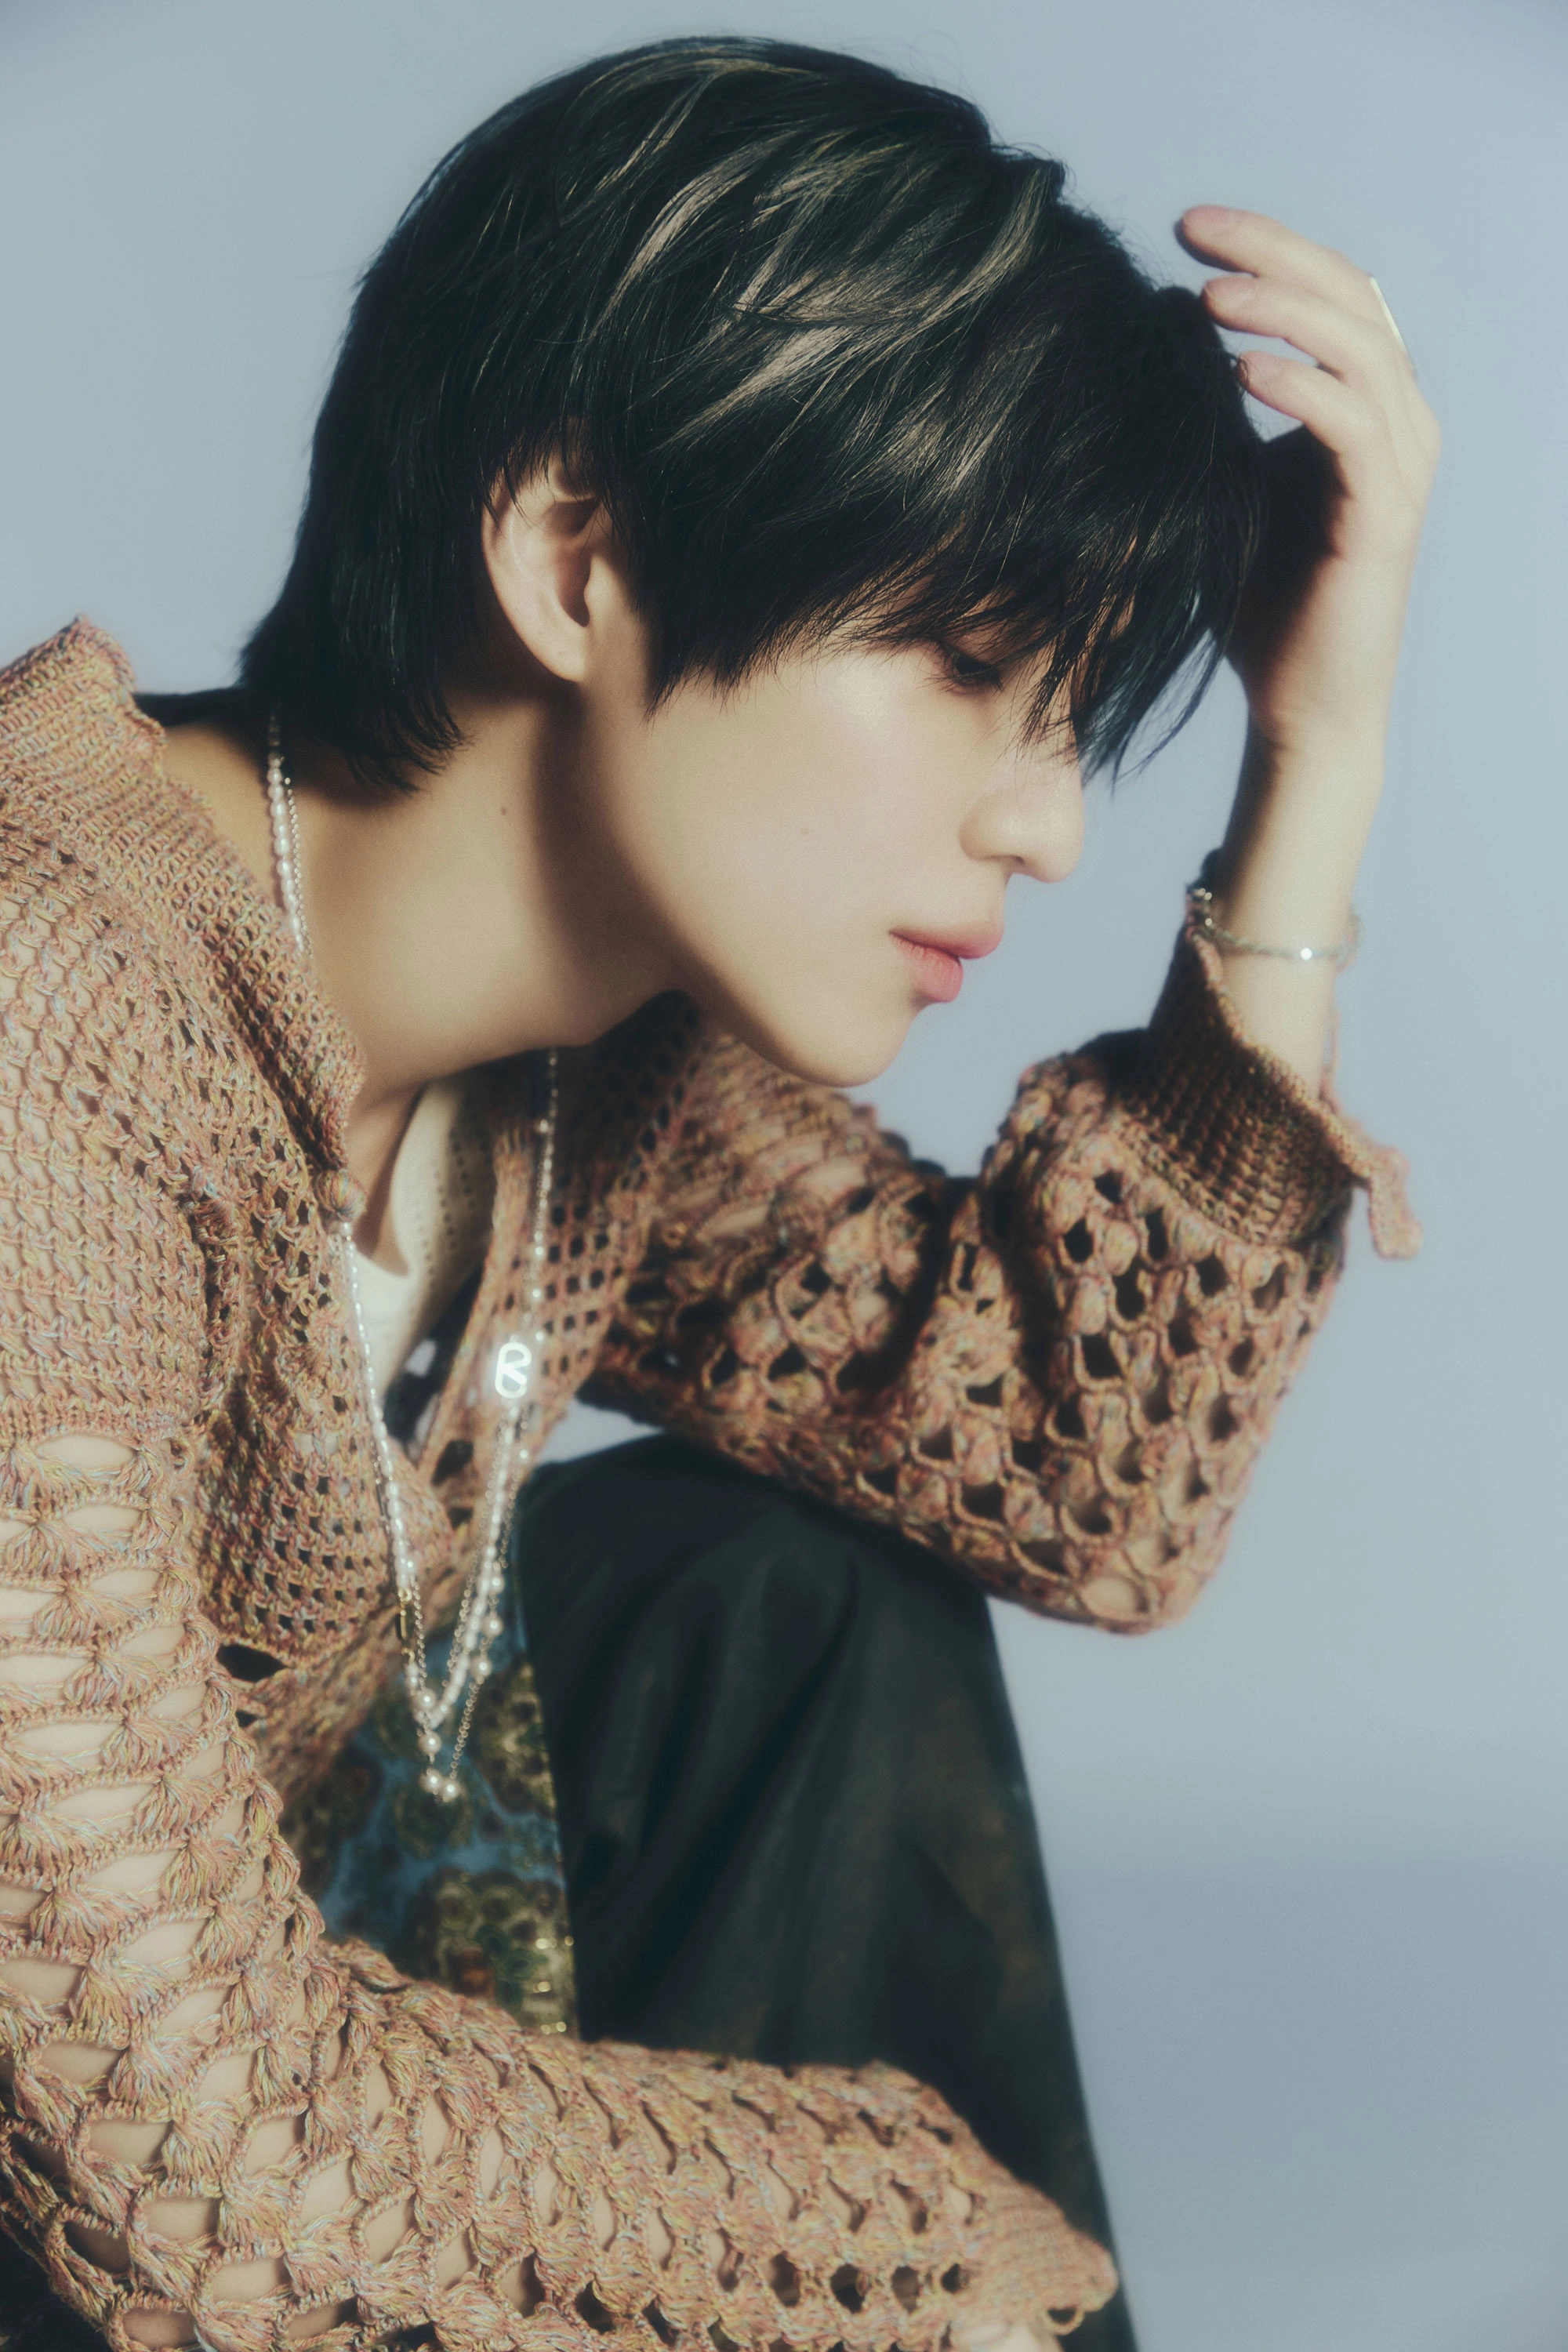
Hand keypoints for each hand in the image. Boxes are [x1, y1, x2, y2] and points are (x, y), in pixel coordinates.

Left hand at [1177, 206, 1440, 759]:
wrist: (1298, 707)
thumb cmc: (1260, 604)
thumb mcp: (1227, 486)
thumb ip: (1215, 415)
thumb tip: (1153, 336)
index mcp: (1366, 406)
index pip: (1331, 291)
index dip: (1267, 246)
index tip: (1185, 227)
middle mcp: (1399, 424)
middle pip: (1351, 297)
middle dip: (1271, 254)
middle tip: (1190, 230)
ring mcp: (1400, 468)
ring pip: (1358, 348)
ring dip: (1281, 310)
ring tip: (1207, 295)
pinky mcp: (1385, 517)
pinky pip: (1351, 427)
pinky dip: (1299, 387)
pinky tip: (1240, 367)